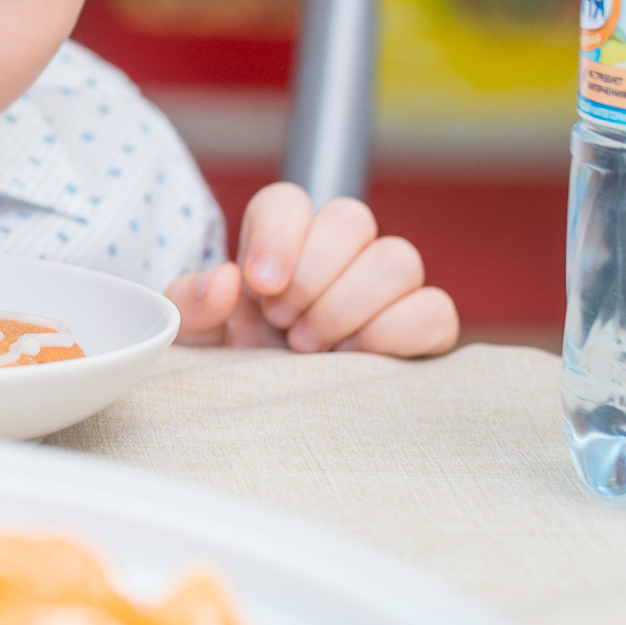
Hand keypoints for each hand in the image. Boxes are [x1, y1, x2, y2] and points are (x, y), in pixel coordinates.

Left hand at [166, 183, 457, 356]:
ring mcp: (385, 293)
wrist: (269, 423)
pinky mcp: (422, 333)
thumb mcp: (194, 341)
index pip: (288, 201)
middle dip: (314, 274)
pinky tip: (356, 358)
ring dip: (351, 304)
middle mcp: (338, 258)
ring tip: (311, 347)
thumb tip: (225, 278)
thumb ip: (190, 304)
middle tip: (283, 324)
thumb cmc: (232, 369)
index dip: (277, 235)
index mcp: (279, 246)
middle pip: (351, 217)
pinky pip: (435, 310)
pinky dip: (398, 331)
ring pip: (399, 258)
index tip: (261, 285)